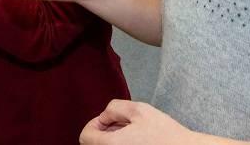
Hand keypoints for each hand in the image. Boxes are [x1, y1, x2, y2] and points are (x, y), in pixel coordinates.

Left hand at [79, 101, 196, 144]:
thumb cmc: (164, 133)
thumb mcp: (139, 110)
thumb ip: (114, 108)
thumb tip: (105, 117)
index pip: (85, 136)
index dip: (95, 124)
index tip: (110, 120)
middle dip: (104, 132)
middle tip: (123, 125)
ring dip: (112, 140)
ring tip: (132, 134)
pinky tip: (137, 142)